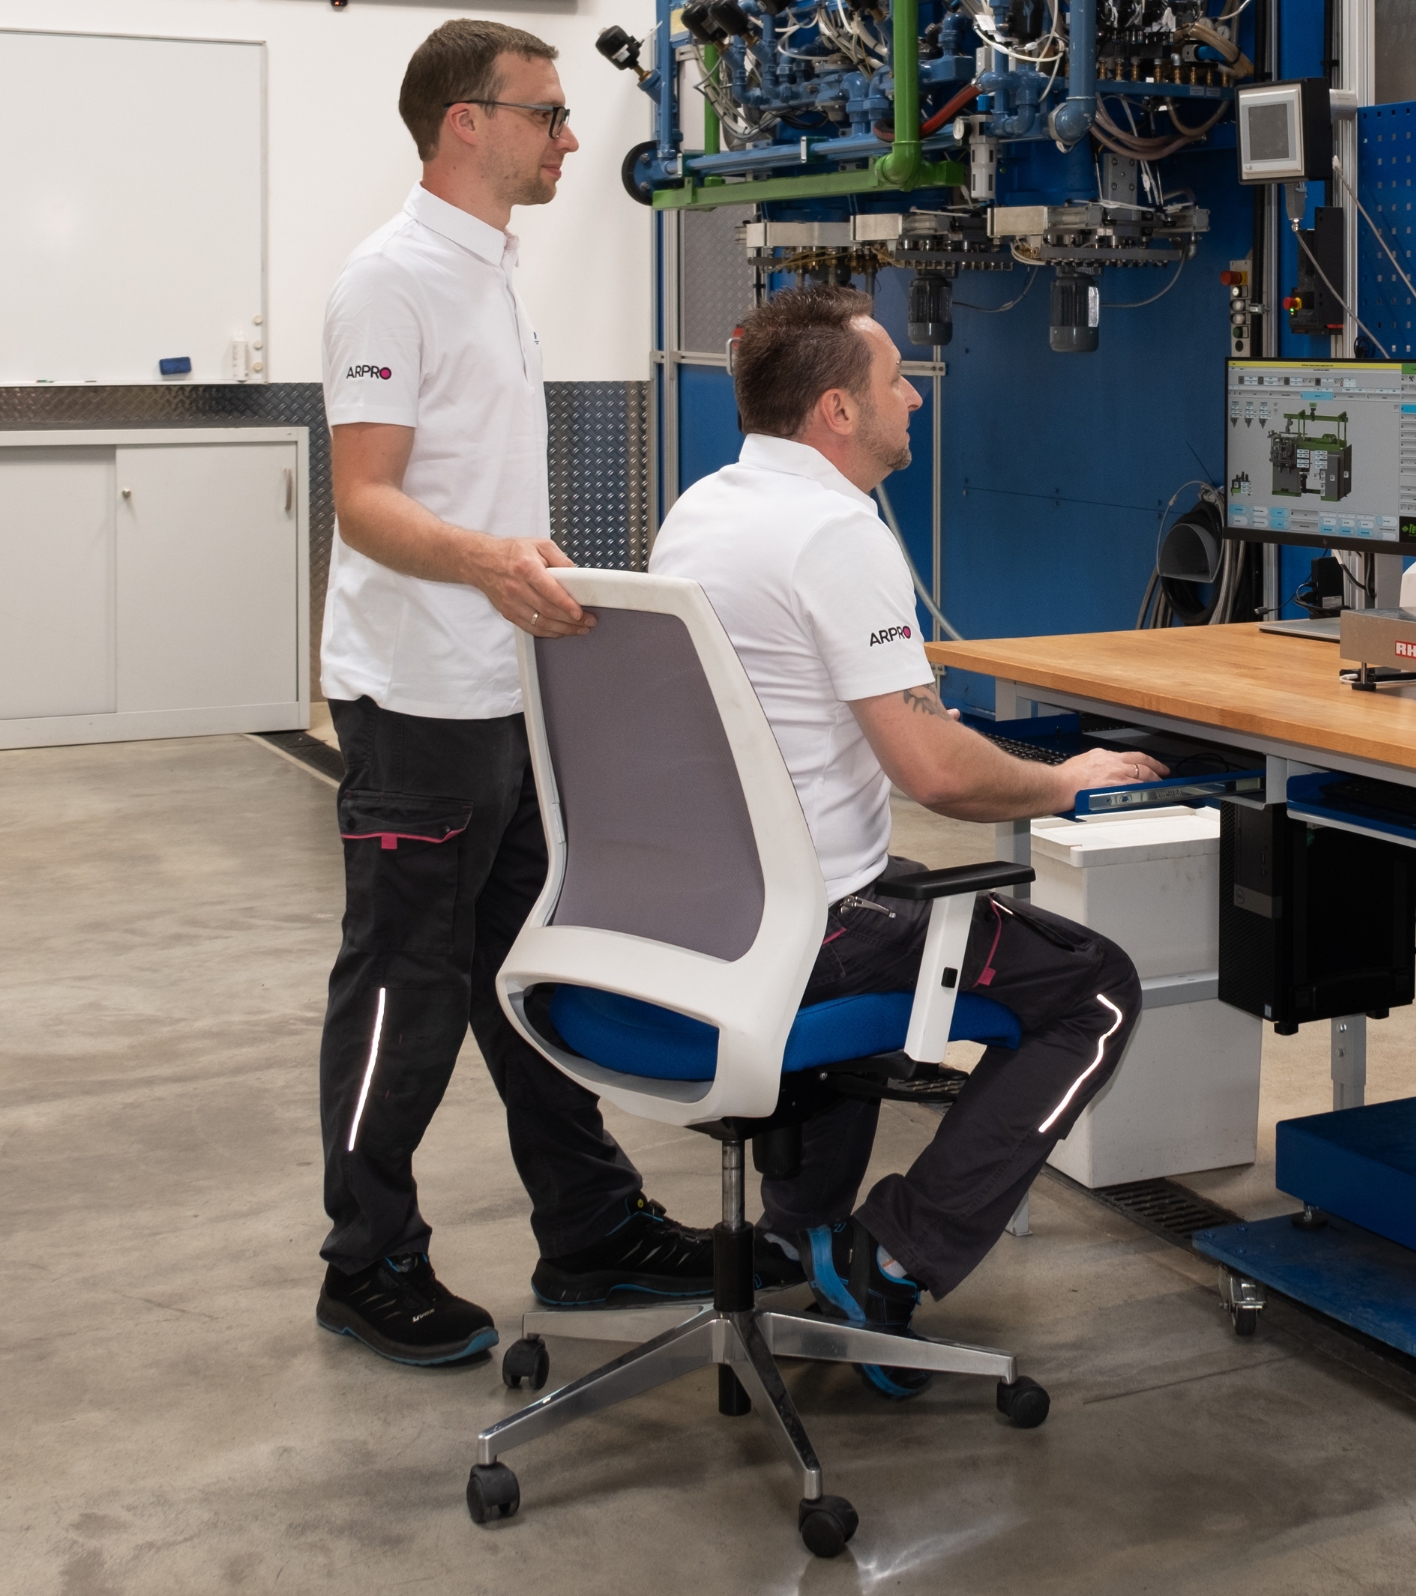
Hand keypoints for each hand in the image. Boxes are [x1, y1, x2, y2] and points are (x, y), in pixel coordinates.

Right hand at [465, 535, 593, 637]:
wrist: (481, 561)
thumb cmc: (511, 552)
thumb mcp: (539, 544)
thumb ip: (560, 559)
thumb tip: (576, 574)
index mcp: (526, 567)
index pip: (549, 591)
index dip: (566, 604)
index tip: (579, 613)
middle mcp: (517, 587)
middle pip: (547, 610)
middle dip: (571, 620)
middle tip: (588, 622)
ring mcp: (511, 602)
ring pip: (540, 623)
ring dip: (563, 630)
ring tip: (579, 629)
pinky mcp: (508, 613)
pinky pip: (531, 628)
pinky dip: (548, 632)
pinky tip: (560, 631)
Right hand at [1055, 748, 1169, 807]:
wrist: (1060, 785)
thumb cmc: (1063, 779)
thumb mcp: (1080, 764)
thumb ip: (1092, 767)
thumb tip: (1094, 774)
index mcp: (1101, 755)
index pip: (1126, 756)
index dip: (1139, 760)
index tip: (1144, 763)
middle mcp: (1111, 761)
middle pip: (1140, 761)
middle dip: (1154, 766)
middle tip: (1162, 771)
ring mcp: (1116, 773)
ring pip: (1142, 773)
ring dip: (1154, 779)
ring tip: (1160, 785)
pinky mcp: (1117, 785)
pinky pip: (1138, 786)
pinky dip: (1147, 790)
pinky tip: (1152, 794)